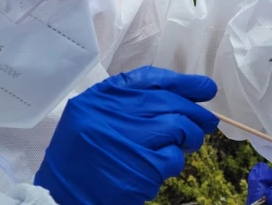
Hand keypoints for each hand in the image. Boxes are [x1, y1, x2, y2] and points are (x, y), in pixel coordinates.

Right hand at [34, 66, 218, 204]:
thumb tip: (182, 98)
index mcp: (103, 97)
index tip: (205, 88)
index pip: (152, 79)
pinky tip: (161, 167)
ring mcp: (129, 140)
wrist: (63, 194)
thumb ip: (131, 102)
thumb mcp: (95, 115)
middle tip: (207, 122)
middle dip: (195, 113)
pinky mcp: (142, 169)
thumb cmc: (82, 154)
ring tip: (185, 144)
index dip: (184, 83)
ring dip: (189, 138)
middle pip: (170, 103)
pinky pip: (173, 158)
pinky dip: (173, 162)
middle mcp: (115, 113)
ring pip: (179, 128)